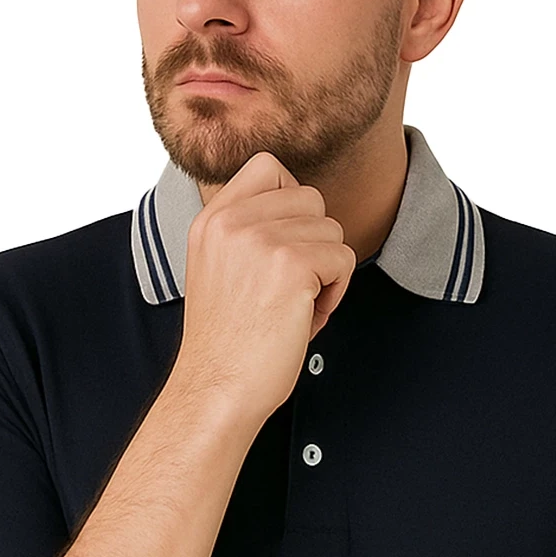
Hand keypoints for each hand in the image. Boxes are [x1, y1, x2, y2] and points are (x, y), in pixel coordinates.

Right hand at [175, 150, 355, 423]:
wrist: (216, 389)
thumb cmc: (227, 343)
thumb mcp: (219, 268)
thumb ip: (248, 231)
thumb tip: (305, 212)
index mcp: (211, 219)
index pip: (269, 167)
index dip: (291, 203)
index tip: (283, 247)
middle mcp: (232, 221)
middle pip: (311, 199)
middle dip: (314, 243)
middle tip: (291, 287)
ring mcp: (261, 239)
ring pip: (332, 230)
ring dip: (327, 271)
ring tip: (294, 307)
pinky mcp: (292, 265)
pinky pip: (344, 258)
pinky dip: (336, 292)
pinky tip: (305, 318)